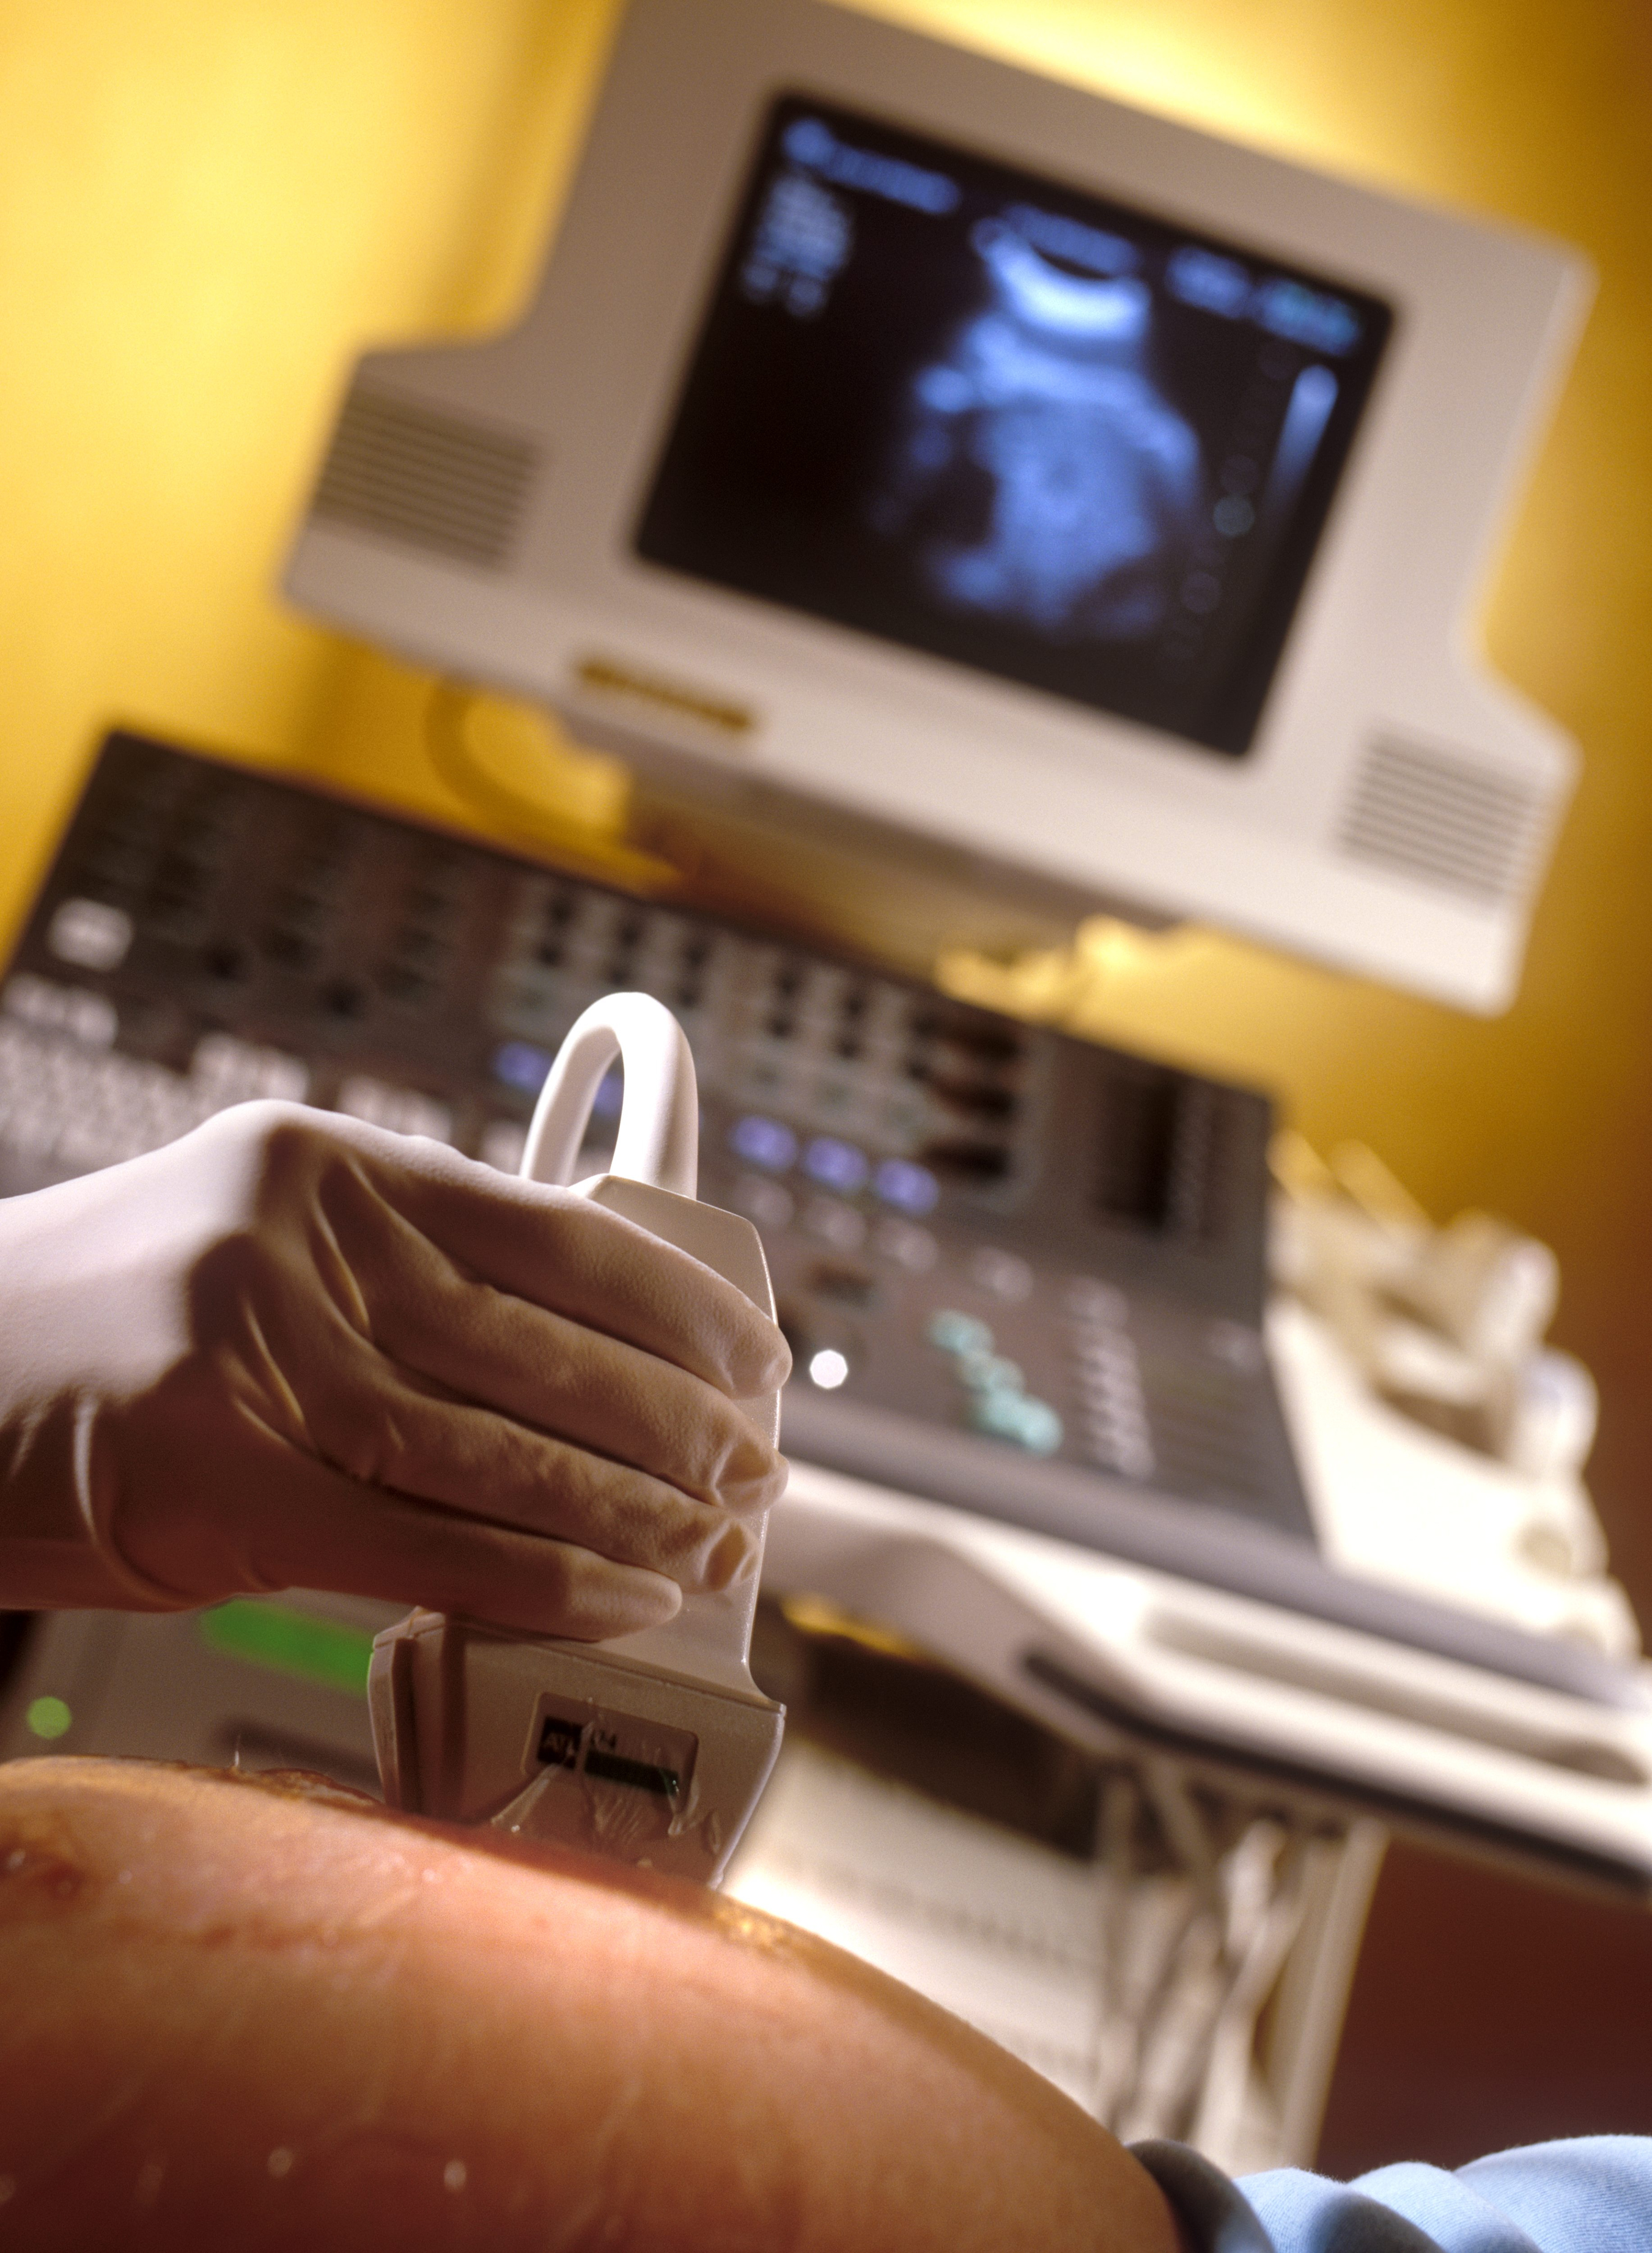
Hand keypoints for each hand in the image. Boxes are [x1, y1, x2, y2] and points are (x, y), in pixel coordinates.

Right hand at [0, 1102, 789, 1636]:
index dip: (683, 1307)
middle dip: (675, 1426)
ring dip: (624, 1513)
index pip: (554, 1230)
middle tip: (759, 1481)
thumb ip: (401, 1289)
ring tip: (709, 1552)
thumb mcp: (263, 1256)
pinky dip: (530, 1577)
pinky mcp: (199, 1472)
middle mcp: (289, 1235)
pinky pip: (410, 1536)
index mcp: (327, 1163)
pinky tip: (613, 1598)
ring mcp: (238, 1347)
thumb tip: (589, 1379)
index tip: (763, 1365)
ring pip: (488, 1445)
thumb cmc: (117, 1336)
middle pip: (538, 1344)